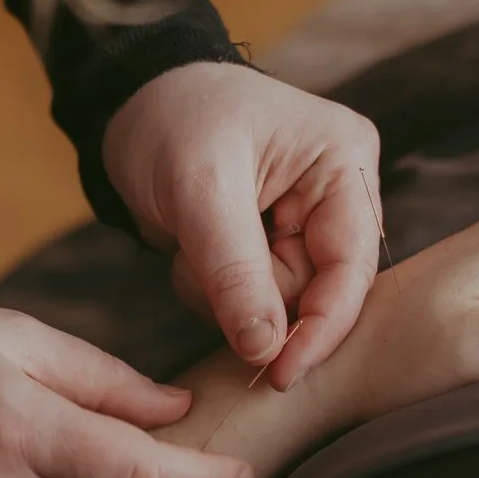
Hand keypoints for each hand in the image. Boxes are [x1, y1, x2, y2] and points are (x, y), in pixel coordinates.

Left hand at [103, 61, 382, 390]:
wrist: (126, 103)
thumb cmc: (170, 119)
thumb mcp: (199, 189)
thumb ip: (235, 271)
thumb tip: (266, 349)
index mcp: (344, 162)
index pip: (352, 268)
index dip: (320, 328)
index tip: (281, 374)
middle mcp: (337, 194)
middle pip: (316, 293)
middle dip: (253, 296)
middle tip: (200, 258)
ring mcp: (303, 221)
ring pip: (278, 305)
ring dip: (225, 294)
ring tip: (191, 242)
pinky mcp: (268, 243)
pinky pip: (250, 300)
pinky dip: (213, 290)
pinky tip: (191, 249)